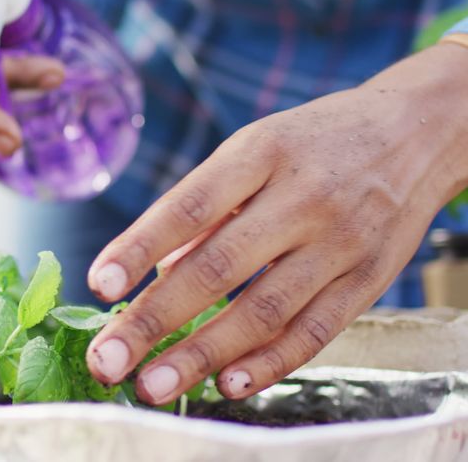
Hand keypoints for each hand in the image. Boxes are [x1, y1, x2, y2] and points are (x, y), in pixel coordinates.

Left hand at [84, 43, 467, 404]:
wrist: (417, 131)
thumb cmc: (311, 142)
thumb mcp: (254, 148)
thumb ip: (205, 206)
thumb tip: (156, 271)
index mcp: (261, 152)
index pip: (191, 205)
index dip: (141, 246)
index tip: (99, 284)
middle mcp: (303, 197)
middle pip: (219, 268)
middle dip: (156, 320)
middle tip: (108, 360)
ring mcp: (341, 242)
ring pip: (263, 311)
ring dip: (201, 355)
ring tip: (152, 385)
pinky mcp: (370, 280)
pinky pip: (315, 332)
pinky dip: (268, 364)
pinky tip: (225, 385)